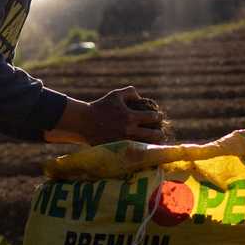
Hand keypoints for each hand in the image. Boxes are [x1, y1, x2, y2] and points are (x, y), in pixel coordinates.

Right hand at [45, 86, 165, 144]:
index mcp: (130, 116)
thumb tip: (141, 98)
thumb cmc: (100, 106)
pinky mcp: (119, 150)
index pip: (152, 117)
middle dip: (160, 133)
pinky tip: (144, 149)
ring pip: (147, 146)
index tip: (159, 117)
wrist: (84, 123)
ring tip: (155, 142)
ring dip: (153, 144)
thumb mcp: (115, 95)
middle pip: (154, 135)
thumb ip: (130, 92)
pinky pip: (135, 152)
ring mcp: (124, 142)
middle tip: (160, 132)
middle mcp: (129, 131)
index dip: (158, 116)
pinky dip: (141, 151)